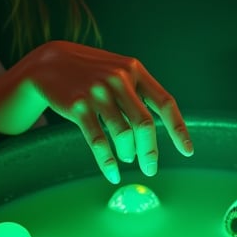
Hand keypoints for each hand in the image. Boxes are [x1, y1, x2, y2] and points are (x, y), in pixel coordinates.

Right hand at [28, 41, 193, 182]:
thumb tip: (158, 128)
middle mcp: (118, 79)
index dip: (178, 129)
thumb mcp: (118, 72)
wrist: (48, 63)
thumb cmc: (90, 72)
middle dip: (150, 151)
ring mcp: (97, 92)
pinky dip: (107, 161)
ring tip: (128, 160)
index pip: (165, 102)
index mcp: (134, 70)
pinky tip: (112, 173)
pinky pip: (98, 141)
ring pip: (122, 134)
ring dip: (129, 154)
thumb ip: (138, 92)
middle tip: (150, 168)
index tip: (187, 151)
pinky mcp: (78, 106)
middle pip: (144, 124)